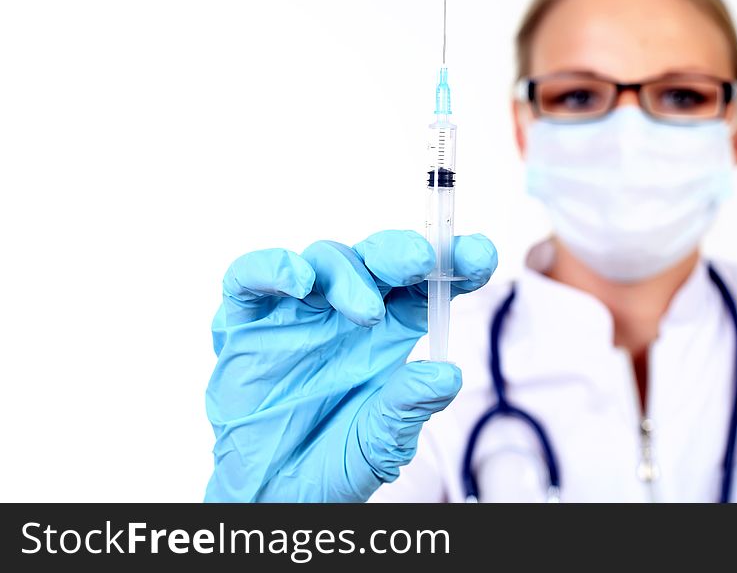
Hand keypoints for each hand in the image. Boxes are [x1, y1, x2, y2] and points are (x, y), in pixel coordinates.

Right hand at [205, 229, 496, 501]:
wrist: (270, 492)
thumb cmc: (332, 462)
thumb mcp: (380, 444)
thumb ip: (407, 408)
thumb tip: (446, 375)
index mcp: (392, 331)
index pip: (429, 285)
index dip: (456, 264)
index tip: (481, 256)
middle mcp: (349, 310)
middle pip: (380, 260)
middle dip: (404, 252)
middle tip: (422, 261)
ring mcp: (298, 311)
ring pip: (326, 259)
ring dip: (349, 273)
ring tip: (366, 311)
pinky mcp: (247, 320)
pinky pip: (252, 277)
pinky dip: (272, 267)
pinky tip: (297, 280)